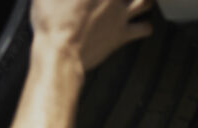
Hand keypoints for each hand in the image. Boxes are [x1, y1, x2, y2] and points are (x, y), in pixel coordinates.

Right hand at [32, 0, 156, 71]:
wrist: (61, 53)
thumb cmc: (51, 22)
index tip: (93, 1)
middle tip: (121, 0)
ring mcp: (119, 14)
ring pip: (146, 1)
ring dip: (145, 1)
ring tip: (142, 1)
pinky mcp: (122, 34)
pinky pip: (145, 28)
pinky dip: (146, 26)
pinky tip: (141, 24)